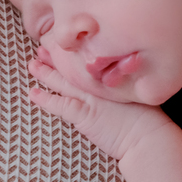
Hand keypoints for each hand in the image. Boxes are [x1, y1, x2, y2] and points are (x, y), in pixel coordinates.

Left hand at [26, 57, 169, 158]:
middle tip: (42, 47)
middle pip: (73, 67)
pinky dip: (45, 99)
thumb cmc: (149, 121)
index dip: (74, 52)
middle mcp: (99, 85)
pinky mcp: (84, 116)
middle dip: (56, 57)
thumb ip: (129, 85)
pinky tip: (32, 93)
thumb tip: (123, 77)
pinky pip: (60, 105)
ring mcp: (90, 99)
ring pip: (62, 82)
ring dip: (46, 73)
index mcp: (113, 78)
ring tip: (32, 65)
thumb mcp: (139, 94)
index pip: (89, 61)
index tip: (64, 43)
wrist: (148, 138)